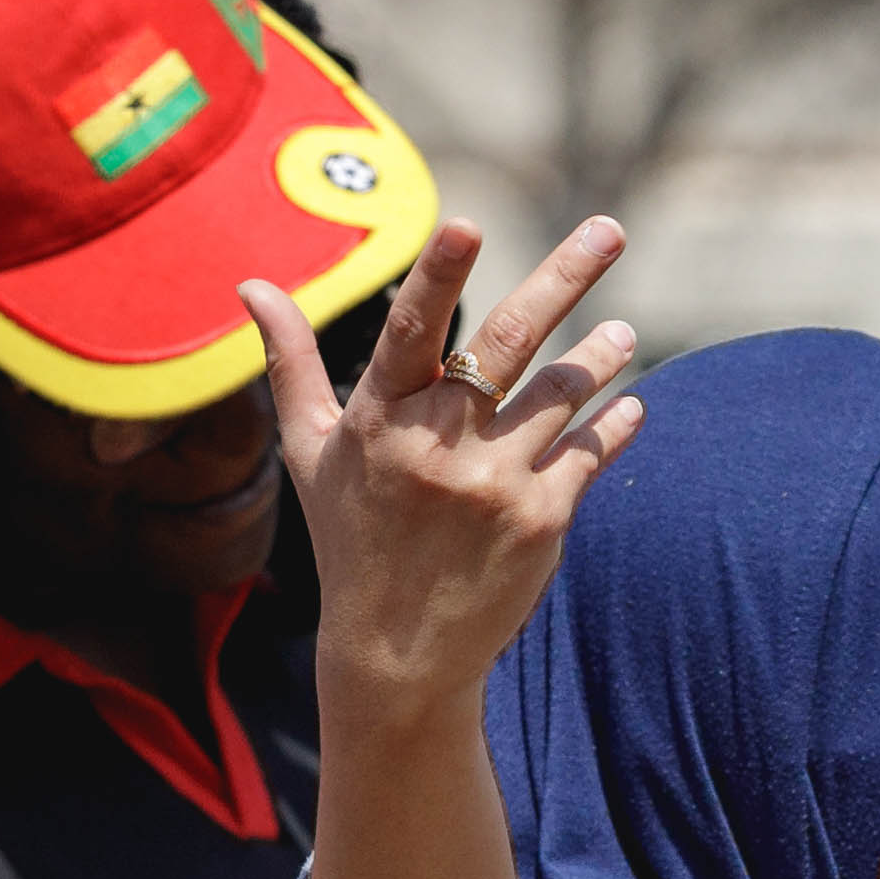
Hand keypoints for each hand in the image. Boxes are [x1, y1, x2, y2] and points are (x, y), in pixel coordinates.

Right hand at [260, 215, 641, 739]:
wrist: (397, 652)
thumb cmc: (350, 536)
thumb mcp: (310, 451)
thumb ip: (290, 362)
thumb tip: (250, 286)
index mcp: (379, 418)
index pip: (411, 332)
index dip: (439, 278)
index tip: (468, 225)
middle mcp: (436, 445)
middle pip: (510, 343)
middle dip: (564, 277)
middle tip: (610, 229)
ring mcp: (494, 483)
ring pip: (561, 393)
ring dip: (599, 356)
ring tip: (621, 336)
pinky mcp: (541, 521)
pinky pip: (588, 453)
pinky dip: (614, 424)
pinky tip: (630, 403)